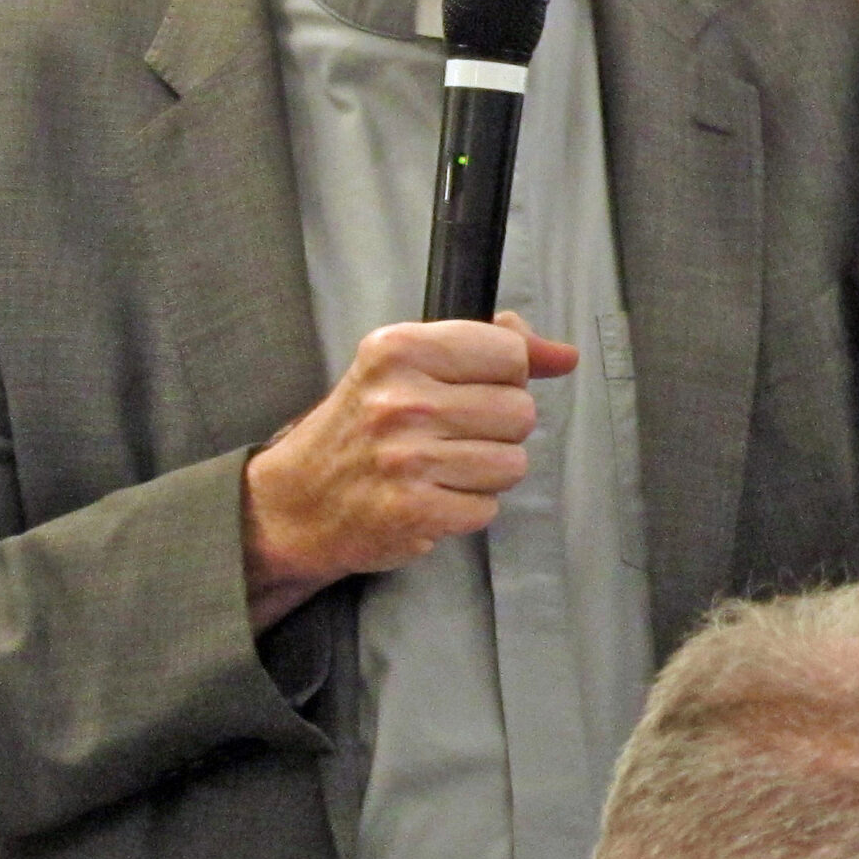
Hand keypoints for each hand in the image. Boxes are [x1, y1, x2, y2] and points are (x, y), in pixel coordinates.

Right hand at [240, 312, 578, 629]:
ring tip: (439, 468)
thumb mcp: (409, 366)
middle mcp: (402, 400)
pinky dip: (466, 508)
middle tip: (450, 435)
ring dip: (485, 472)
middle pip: (520, 411)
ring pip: (512, 463)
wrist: (295, 502)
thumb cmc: (359, 429)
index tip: (472, 388)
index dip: (504, 375)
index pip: (509, 352)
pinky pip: (488, 507)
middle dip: (496, 428)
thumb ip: (489, 348)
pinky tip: (430, 496)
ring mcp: (408, 458)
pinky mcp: (414, 510)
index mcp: (399, 348)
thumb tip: (563, 354)